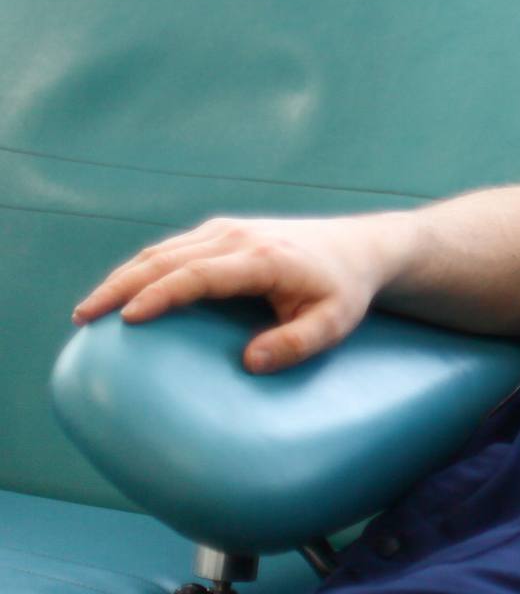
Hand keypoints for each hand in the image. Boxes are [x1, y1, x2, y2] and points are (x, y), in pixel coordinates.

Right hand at [72, 213, 397, 374]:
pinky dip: (141, 269)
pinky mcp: (222, 232)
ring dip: (123, 277)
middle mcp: (239, 237)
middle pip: (167, 258)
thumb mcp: (334, 322)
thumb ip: (297, 344)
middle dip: (121, 286)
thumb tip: (249, 364)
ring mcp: (228, 230)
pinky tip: (121, 294)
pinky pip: (172, 249)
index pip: (199, 274)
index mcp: (263, 258)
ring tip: (89, 310)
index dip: (161, 294)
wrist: (360, 247)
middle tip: (84, 318)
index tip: (126, 318)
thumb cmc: (345, 290)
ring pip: (162, 250)